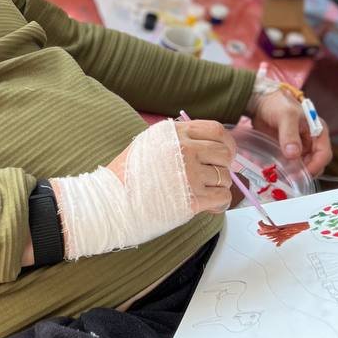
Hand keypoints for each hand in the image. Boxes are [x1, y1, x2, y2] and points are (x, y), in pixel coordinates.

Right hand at [107, 117, 235, 215]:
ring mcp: (190, 174)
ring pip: (225, 177)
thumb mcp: (149, 144)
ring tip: (204, 193)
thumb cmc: (126, 178)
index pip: (216, 130)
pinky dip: (219, 204)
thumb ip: (177, 140)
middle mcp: (184, 149)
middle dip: (223, 167)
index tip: (226, 154)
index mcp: (173, 133)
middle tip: (213, 177)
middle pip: (224, 153)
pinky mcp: (193, 199)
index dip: (226, 143)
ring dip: (218, 187)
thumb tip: (209, 148)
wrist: (111, 203)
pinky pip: (223, 198)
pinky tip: (208, 207)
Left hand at [249, 88, 332, 177]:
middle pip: (315, 164)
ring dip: (293, 174)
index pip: (324, 154)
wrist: (261, 101)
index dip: (315, 166)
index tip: (301, 174)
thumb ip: (290, 134)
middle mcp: (311, 142)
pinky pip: (289, 166)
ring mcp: (300, 148)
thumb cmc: (278, 104)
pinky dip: (283, 170)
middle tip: (289, 178)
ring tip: (280, 176)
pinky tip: (273, 172)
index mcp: (318, 132)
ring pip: (302, 168)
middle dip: (304, 173)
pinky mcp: (287, 152)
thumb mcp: (286, 116)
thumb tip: (293, 154)